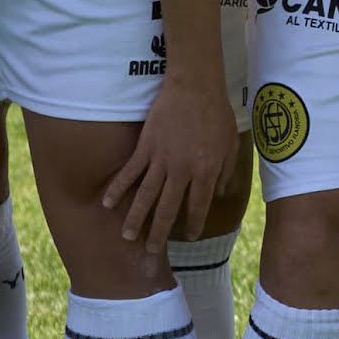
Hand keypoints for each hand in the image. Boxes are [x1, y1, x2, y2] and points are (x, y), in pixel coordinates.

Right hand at [97, 72, 247, 247]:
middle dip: (158, 233)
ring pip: (145, 196)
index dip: (192, 225)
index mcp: (205, 172)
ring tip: (127, 236)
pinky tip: (108, 204)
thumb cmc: (217, 114)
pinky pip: (130, 172)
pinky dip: (118, 188)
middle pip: (167, 210)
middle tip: (150, 251)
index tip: (187, 237)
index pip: (197, 207)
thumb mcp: (231, 145)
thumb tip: (216, 196)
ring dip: (135, 218)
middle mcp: (181, 171)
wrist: (195, 87)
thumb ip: (224, 173)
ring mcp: (161, 160)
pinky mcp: (145, 147)